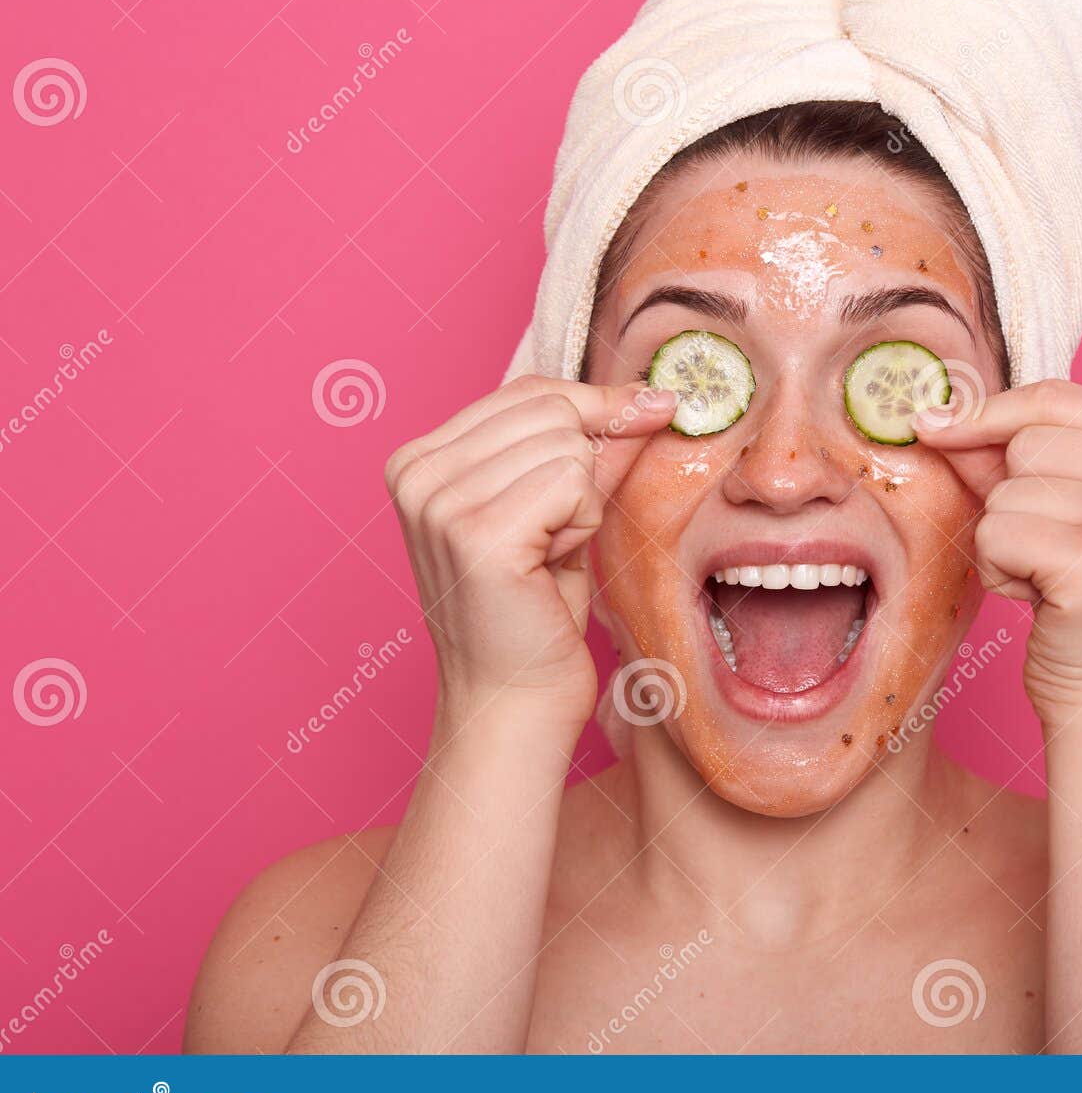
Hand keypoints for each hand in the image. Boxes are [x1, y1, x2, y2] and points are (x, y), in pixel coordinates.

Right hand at [384, 375, 675, 713]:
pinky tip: (552, 567)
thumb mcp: (557, 512)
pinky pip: (572, 482)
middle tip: (560, 537)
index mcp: (419, 459)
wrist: (515, 701)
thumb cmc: (535, 615)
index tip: (655, 405)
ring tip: (548, 557)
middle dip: (583, 467)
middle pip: (550, 409)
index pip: (527, 391)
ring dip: (581, 504)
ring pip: (567, 445)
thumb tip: (649, 394)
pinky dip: (581, 524)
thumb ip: (588, 449)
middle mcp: (415, 472)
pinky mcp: (476, 532)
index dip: (597, 401)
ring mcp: (439, 501)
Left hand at [913, 379, 1081, 723]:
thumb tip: (939, 414)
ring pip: (1005, 490)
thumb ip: (1008, 457)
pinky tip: (1039, 600)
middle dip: (1008, 496)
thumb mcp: (1063, 512)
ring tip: (1047, 579)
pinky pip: (995, 532)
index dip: (988, 412)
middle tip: (1046, 551)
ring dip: (1003, 540)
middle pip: (1026, 440)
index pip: (1058, 397)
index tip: (936, 423)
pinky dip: (998, 570)